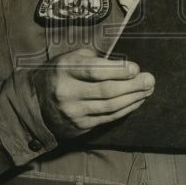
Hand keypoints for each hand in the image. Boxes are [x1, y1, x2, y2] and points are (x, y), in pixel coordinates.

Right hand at [32, 47, 154, 139]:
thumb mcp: (69, 58)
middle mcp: (67, 92)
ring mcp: (73, 112)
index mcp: (65, 69)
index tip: (135, 68)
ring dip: (133, 98)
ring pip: (110, 107)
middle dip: (132, 86)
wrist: (35, 103)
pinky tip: (136, 101)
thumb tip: (122, 65)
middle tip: (150, 79)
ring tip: (148, 89)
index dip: (117, 70)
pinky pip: (108, 118)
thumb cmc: (60, 73)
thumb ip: (93, 58)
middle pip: (106, 91)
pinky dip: (125, 110)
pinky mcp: (80, 126)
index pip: (94, 71)